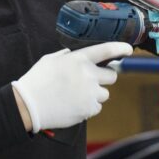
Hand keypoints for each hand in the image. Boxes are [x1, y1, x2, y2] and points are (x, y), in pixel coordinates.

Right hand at [11, 42, 132, 132]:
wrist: (29, 106)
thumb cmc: (37, 81)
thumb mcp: (50, 60)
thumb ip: (67, 56)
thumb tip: (74, 55)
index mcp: (79, 59)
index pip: (106, 50)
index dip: (120, 48)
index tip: (128, 49)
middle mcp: (88, 75)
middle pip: (112, 76)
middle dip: (104, 78)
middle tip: (90, 82)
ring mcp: (90, 93)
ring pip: (105, 93)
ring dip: (96, 94)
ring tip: (78, 96)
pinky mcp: (88, 109)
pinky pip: (97, 107)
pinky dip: (89, 107)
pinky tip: (75, 105)